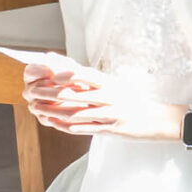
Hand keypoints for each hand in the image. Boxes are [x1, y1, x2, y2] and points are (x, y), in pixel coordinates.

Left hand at [23, 65, 183, 139]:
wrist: (156, 119)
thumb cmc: (132, 99)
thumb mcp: (115, 83)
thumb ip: (89, 75)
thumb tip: (62, 62)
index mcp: (110, 83)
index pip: (83, 74)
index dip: (63, 75)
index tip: (47, 77)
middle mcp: (110, 96)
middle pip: (75, 94)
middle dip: (52, 95)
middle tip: (35, 96)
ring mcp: (111, 113)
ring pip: (77, 113)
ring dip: (55, 113)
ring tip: (41, 111)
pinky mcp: (111, 129)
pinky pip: (86, 128)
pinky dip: (69, 126)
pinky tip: (56, 124)